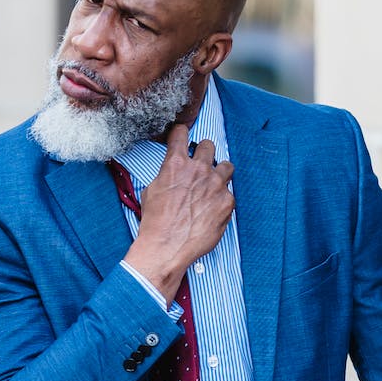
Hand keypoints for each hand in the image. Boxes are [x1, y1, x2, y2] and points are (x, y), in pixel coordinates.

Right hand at [124, 121, 234, 302]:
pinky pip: (229, 193)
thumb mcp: (152, 191)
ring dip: (220, 172)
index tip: (182, 136)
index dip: (180, 133)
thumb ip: (166, 175)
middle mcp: (198, 170)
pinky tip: (212, 209)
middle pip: (208, 145)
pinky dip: (222, 199)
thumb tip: (171, 172)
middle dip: (203, 152)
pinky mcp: (227, 202)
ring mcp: (216, 185)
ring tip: (213, 184)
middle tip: (200, 164)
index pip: (180, 133)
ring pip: (226, 166)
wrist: (167, 247)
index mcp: (176, 164)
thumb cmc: (156, 222)